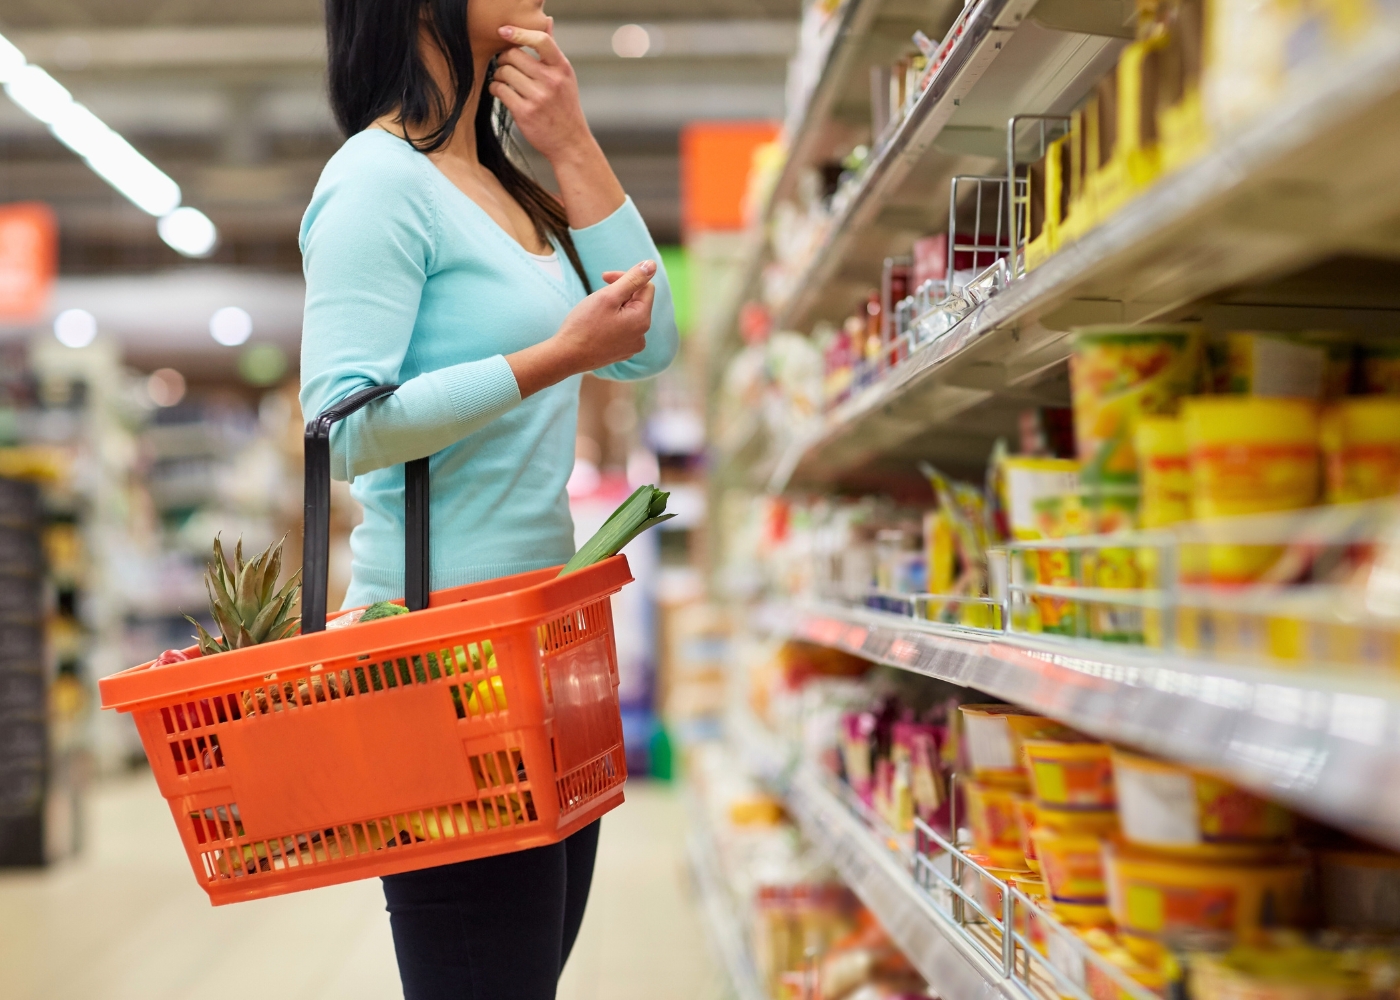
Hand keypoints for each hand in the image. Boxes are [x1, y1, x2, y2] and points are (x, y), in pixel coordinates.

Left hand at [491, 22, 591, 162]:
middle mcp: (551, 81)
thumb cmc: (564, 107)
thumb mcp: (565, 78)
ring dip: (498, 75)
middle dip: (504, 59)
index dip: (519, 33)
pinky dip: (495, 88)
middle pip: (514, 55)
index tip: (504, 31)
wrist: (570, 143)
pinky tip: (500, 91)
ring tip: (503, 80)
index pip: (541, 40)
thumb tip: (547, 21)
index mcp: (562, 68)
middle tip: (505, 65)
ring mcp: (538, 97)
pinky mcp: (525, 112)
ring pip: (504, 72)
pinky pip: (499, 90)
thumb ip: (552, 51)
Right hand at [506, 260, 655, 396]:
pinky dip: (610, 322)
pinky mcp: (621, 353)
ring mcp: (631, 347)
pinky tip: (595, 327)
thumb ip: (633, 279)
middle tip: (596, 297)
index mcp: (642, 320)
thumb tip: (652, 265)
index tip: (604, 278)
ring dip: (614, 307)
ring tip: (595, 313)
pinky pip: (621, 330)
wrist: (566, 356)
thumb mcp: (608, 296)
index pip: (645, 287)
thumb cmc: (584, 324)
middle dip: (619, 294)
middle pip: (637, 302)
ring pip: (628, 315)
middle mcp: (642, 336)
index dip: (626, 277)